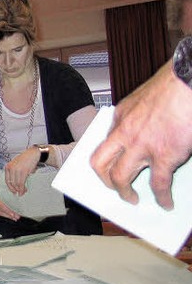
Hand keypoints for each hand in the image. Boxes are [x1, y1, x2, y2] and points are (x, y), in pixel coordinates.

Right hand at [0, 180, 19, 220]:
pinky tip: (7, 216)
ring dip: (6, 216)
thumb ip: (3, 193)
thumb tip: (14, 196)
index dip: (8, 210)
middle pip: (0, 210)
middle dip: (9, 214)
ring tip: (14, 217)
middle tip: (16, 216)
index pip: (1, 205)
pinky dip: (2, 214)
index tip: (14, 213)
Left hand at [4, 147, 38, 195]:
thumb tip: (15, 185)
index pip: (7, 180)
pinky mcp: (23, 171)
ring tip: (24, 191)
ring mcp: (17, 170)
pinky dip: (23, 188)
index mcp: (8, 167)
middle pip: (12, 183)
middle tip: (20, 193)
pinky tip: (25, 189)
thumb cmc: (25, 160)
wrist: (32, 154)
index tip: (14, 192)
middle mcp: (11, 168)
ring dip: (20, 189)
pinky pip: (22, 182)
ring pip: (17, 184)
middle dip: (16, 190)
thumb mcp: (16, 165)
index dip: (10, 187)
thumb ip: (14, 174)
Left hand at [90, 61, 191, 208]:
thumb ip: (137, 118)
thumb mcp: (143, 99)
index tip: (107, 168)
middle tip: (113, 187)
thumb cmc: (173, 86)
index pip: (104, 143)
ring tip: (132, 199)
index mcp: (120, 117)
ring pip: (120, 177)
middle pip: (100, 163)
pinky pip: (158, 183)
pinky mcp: (163, 155)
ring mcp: (141, 146)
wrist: (187, 81)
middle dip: (104, 179)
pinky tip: (165, 203)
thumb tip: (144, 135)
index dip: (105, 159)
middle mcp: (125, 132)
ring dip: (124, 193)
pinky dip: (162, 197)